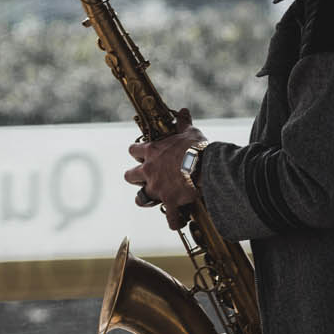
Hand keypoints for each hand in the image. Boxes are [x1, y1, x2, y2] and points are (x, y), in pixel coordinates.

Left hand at [124, 107, 206, 230]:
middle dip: (134, 178)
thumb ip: (183, 123)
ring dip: (147, 199)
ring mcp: (157, 188)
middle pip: (129, 177)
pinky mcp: (169, 202)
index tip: (140, 154)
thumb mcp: (189, 132)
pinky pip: (169, 217)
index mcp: (152, 152)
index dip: (136, 153)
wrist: (204, 166)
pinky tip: (176, 222)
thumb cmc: (195, 147)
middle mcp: (150, 171)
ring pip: (141, 199)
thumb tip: (183, 111)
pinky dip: (173, 220)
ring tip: (155, 200)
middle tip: (144, 178)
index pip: (133, 150)